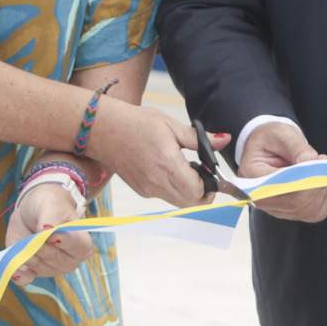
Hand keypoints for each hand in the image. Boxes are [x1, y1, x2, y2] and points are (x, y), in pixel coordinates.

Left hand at [3, 180, 95, 284]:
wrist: (33, 211)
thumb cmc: (49, 206)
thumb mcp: (52, 205)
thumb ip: (52, 218)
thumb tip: (47, 230)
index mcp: (81, 243)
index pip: (80, 248)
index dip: (65, 241)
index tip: (50, 232)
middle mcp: (69, 260)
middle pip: (54, 258)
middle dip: (39, 244)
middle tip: (34, 231)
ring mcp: (51, 269)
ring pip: (37, 267)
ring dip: (26, 251)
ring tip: (26, 238)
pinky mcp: (33, 272)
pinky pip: (25, 278)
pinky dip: (18, 272)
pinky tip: (14, 264)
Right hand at [83, 98, 207, 208]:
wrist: (102, 129)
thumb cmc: (136, 123)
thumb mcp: (171, 125)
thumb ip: (199, 139)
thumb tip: (225, 140)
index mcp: (167, 164)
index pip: (199, 192)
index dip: (210, 185)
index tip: (211, 171)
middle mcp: (157, 182)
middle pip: (191, 203)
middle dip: (203, 192)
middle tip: (202, 172)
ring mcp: (147, 189)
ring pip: (178, 203)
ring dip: (189, 192)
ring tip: (186, 168)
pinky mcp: (141, 190)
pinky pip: (165, 197)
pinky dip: (174, 189)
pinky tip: (169, 169)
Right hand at [236, 120, 326, 223]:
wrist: (269, 147)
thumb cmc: (271, 139)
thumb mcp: (281, 133)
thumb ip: (296, 146)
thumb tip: (310, 161)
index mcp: (252, 175)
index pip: (277, 187)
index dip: (300, 180)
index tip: (314, 162)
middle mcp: (262, 198)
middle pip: (295, 203)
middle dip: (316, 184)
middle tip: (321, 160)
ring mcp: (277, 209)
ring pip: (309, 210)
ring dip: (323, 189)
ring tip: (320, 165)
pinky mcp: (293, 212)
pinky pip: (316, 212)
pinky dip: (326, 196)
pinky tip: (322, 179)